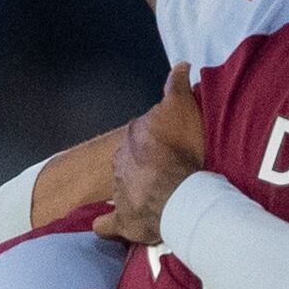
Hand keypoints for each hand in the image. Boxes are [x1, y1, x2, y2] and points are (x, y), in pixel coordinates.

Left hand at [102, 67, 209, 245]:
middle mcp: (121, 162)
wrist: (179, 194)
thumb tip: (180, 64)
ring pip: (123, 189)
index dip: (158, 143)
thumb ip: (177, 86)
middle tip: (167, 175)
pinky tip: (109, 225)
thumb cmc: (182, 152)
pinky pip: (107, 224)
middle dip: (144, 167)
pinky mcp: (123, 220)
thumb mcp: (181, 108)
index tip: (173, 150)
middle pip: (131, 162)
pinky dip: (107, 225)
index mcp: (134, 138)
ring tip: (154, 200)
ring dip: (135, 193)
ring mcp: (120, 192)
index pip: (142, 137)